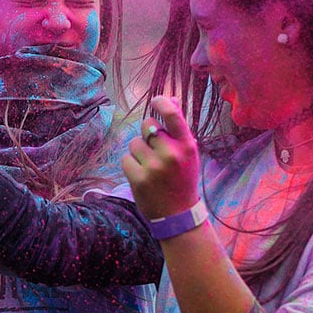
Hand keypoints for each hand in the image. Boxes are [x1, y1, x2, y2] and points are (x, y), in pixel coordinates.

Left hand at [121, 95, 200, 219]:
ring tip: (150, 166)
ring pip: (134, 142)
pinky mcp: (138, 178)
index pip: (173, 116)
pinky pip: (125, 158)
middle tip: (155, 151)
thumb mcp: (187, 153)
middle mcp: (171, 154)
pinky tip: (142, 175)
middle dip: (147, 134)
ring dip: (138, 151)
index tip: (156, 99)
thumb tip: (170, 98)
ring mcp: (154, 167)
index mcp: (187, 146)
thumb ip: (177, 127)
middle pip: (147, 125)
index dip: (162, 103)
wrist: (178, 214)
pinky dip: (131, 165)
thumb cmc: (182, 179)